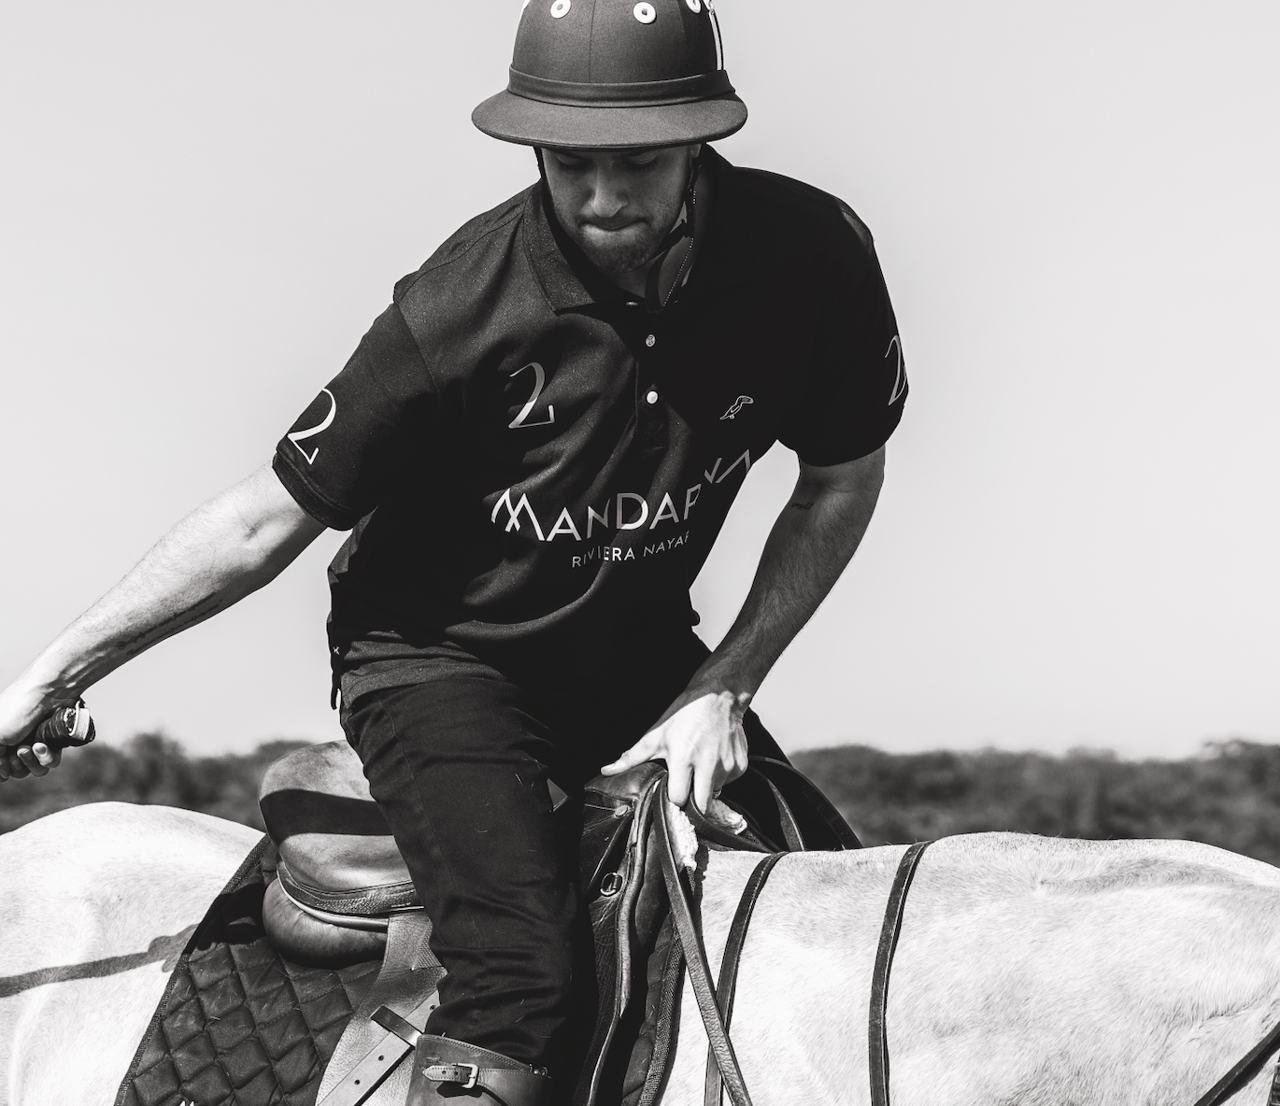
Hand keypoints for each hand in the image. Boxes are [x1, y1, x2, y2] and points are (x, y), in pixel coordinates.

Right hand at [0, 681, 62, 781]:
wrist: (48, 693)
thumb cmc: (16, 709)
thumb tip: (2, 775)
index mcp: (2, 740)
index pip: (3, 768)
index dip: (4, 769)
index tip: (6, 760)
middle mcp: (18, 743)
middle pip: (18, 772)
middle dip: (18, 766)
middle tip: (20, 750)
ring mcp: (37, 743)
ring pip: (36, 770)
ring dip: (33, 762)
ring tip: (34, 746)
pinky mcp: (55, 743)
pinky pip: (51, 762)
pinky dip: (46, 757)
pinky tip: (43, 745)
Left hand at [601, 688, 749, 812]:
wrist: (719, 696)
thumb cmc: (685, 714)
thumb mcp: (656, 734)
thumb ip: (632, 756)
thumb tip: (606, 769)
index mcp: (684, 758)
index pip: (678, 799)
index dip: (673, 796)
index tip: (672, 789)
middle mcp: (708, 764)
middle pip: (701, 805)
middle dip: (692, 799)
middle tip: (687, 784)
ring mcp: (728, 765)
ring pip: (715, 792)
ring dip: (706, 784)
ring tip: (700, 764)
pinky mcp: (741, 765)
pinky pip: (728, 782)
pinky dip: (721, 776)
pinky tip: (713, 760)